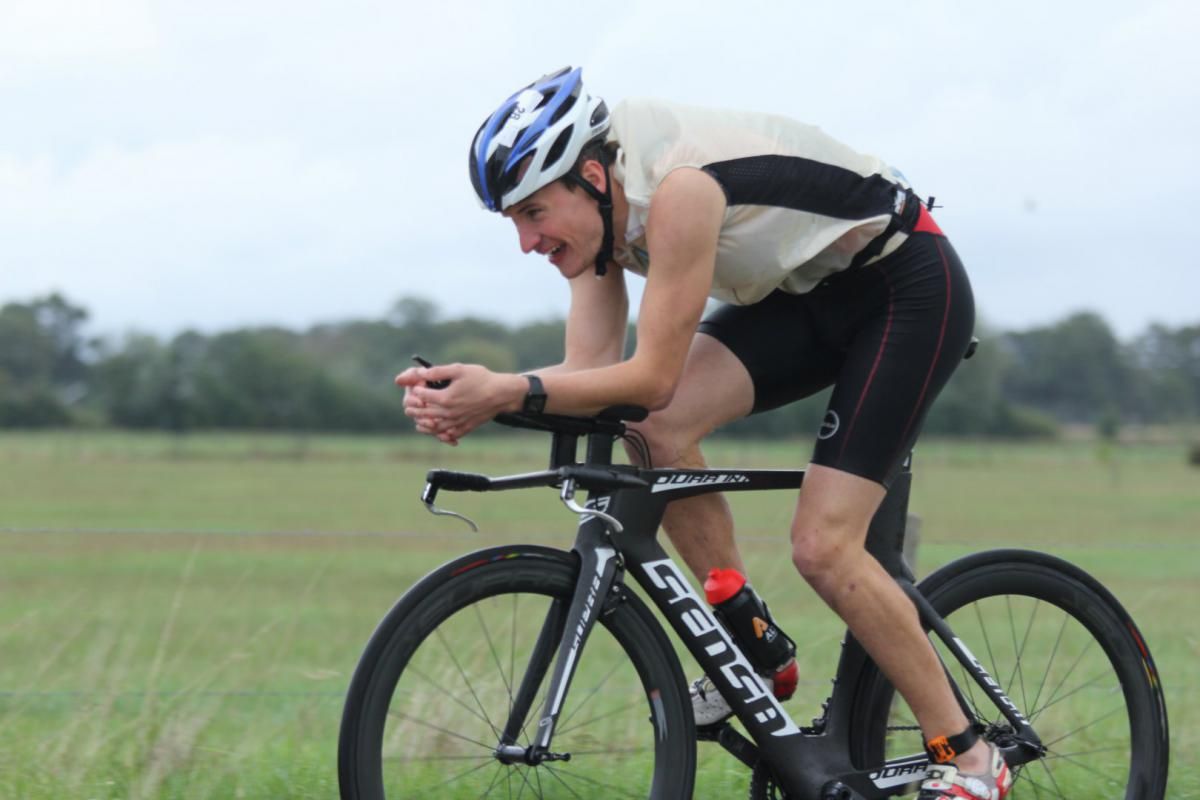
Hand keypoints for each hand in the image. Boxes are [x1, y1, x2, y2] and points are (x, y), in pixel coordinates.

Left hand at [395, 363, 523, 444]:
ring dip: (423, 424)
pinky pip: (448, 435)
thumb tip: (420, 373)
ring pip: (434, 428)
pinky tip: (436, 430)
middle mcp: (449, 413)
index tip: (416, 386)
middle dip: (414, 409)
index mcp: (445, 398)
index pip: (422, 396)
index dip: (416, 390)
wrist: (501, 394)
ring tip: (417, 421)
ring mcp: (457, 422)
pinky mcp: (465, 428)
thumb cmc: (481, 379)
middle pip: (424, 414)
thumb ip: (437, 371)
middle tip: (408, 405)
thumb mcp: (459, 369)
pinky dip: (440, 434)